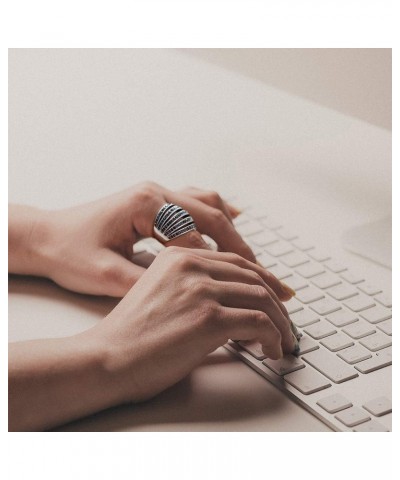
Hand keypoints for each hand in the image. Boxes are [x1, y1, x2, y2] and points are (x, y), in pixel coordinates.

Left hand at [15, 182, 275, 296]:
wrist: (46, 237)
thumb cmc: (69, 252)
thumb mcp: (106, 275)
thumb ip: (148, 283)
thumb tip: (188, 298)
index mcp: (146, 204)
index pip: (197, 234)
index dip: (222, 263)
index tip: (244, 285)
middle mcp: (156, 192)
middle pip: (211, 214)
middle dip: (239, 245)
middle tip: (263, 272)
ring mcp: (156, 194)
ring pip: (208, 204)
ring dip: (231, 230)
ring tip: (251, 258)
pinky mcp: (155, 202)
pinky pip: (195, 201)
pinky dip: (217, 214)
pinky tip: (234, 221)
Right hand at [90, 247, 296, 403]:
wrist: (107, 357)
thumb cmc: (130, 334)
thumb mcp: (160, 292)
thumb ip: (192, 286)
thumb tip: (233, 303)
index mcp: (179, 256)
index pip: (237, 262)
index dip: (264, 279)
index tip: (279, 295)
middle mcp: (191, 265)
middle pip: (254, 277)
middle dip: (278, 302)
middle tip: (287, 322)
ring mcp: (201, 289)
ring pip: (262, 298)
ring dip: (281, 322)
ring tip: (284, 340)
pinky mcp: (208, 318)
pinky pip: (259, 323)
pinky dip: (274, 337)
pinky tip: (272, 350)